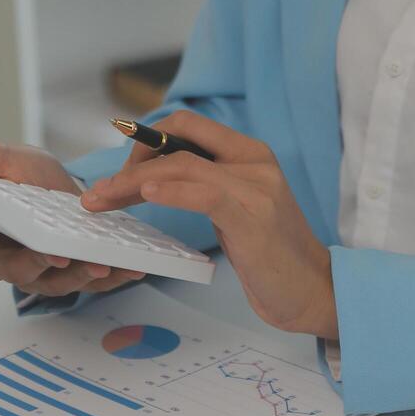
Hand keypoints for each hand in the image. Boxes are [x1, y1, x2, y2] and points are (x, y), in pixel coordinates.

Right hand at [0, 143, 145, 295]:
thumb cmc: (27, 177)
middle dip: (32, 262)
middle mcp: (5, 256)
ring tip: (100, 265)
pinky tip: (129, 268)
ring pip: (52, 282)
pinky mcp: (70, 276)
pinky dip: (111, 278)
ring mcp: (38, 271)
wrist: (65, 190)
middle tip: (52, 254)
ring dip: (77, 276)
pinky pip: (90, 284)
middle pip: (10, 267)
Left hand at [80, 112, 338, 337]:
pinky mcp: (251, 216)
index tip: (120, 171)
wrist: (315, 291)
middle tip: (99, 193)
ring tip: (102, 200)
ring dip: (131, 183)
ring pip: (179, 167)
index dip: (146, 140)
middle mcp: (253, 161)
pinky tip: (144, 196)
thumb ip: (208, 186)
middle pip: (175, 143)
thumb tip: (160, 178)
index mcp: (250, 154)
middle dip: (129, 164)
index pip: (186, 125)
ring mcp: (255, 187)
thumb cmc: (273, 258)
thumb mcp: (239, 210)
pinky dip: (168, 191)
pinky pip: (202, 193)